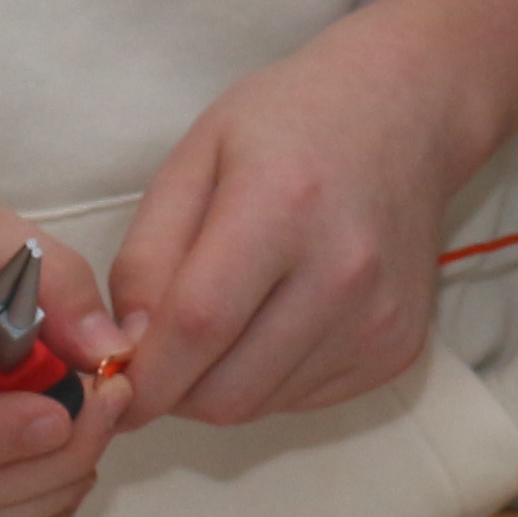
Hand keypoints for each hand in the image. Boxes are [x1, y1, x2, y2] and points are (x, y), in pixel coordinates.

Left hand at [101, 11, 475, 431]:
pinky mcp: (398, 347)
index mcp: (282, 205)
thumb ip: (146, 256)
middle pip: (226, 391)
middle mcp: (343, 270)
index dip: (142, 375)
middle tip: (165, 350)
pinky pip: (303, 400)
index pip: (197, 326)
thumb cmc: (290, 122)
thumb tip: (127, 350)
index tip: (108, 385)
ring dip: (222, 384)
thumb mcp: (195, 158)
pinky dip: (271, 380)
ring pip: (260, 405)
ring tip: (230, 319)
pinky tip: (279, 319)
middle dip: (174, 390)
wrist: (408, 111)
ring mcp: (379, 316)